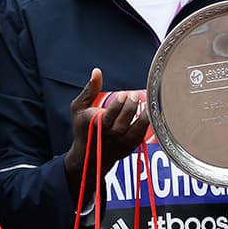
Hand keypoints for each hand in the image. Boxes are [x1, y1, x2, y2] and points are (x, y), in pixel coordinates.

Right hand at [63, 68, 149, 198]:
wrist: (87, 157)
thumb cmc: (83, 128)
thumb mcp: (79, 108)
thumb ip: (89, 90)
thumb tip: (97, 71)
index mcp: (96, 125)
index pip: (110, 115)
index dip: (118, 104)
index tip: (123, 95)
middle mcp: (109, 135)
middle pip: (123, 122)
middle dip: (130, 107)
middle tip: (134, 96)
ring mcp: (120, 143)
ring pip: (135, 131)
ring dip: (143, 117)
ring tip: (146, 105)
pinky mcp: (129, 147)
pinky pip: (141, 136)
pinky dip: (146, 125)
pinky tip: (148, 113)